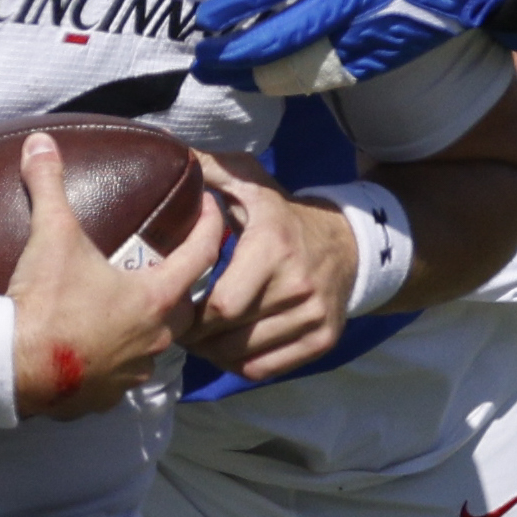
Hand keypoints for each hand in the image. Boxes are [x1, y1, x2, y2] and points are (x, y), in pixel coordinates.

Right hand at [8, 133, 225, 419]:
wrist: (12, 365)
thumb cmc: (46, 299)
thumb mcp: (51, 234)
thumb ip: (49, 183)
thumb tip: (39, 142)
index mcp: (154, 298)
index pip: (201, 256)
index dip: (210, 227)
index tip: (210, 208)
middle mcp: (154, 339)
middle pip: (184, 307)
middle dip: (179, 283)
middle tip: (165, 262)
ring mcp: (131, 373)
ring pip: (153, 345)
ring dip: (146, 325)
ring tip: (126, 305)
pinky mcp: (105, 397)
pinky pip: (121, 374)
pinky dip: (115, 357)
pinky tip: (97, 345)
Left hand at [184, 153, 358, 379]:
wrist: (346, 242)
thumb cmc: (280, 212)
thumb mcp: (249, 182)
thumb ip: (209, 167)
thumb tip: (170, 147)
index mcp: (273, 246)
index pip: (223, 304)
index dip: (192, 313)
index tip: (174, 304)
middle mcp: (299, 285)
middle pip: (231, 334)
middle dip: (197, 336)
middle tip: (177, 327)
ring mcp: (315, 316)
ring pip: (247, 355)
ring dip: (214, 353)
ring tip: (197, 339)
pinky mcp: (325, 338)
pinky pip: (269, 369)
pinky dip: (241, 365)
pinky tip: (225, 349)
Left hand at [190, 0, 514, 93]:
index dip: (243, 3)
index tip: (206, 18)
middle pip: (290, 30)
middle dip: (239, 51)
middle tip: (201, 59)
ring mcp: (377, 26)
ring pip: (310, 62)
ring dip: (261, 75)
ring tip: (221, 78)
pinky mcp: (391, 51)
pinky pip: (337, 74)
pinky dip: (300, 82)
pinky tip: (266, 85)